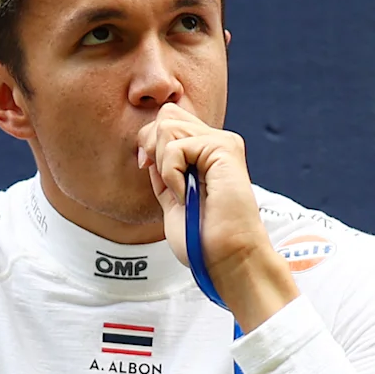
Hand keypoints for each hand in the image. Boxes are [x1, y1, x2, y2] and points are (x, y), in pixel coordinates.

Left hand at [137, 104, 295, 331]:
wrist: (226, 258)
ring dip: (164, 164)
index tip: (149, 170)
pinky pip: (176, 147)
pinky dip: (171, 175)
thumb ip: (163, 171)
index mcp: (203, 153)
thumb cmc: (202, 240)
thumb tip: (148, 146)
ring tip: (181, 191)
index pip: (167, 120)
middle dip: (152, 147)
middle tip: (167, 183)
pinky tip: (186, 195)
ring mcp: (221, 143)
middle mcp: (214, 143)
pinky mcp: (224, 148)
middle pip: (166, 115)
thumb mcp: (171, 199)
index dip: (150, 142)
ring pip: (167, 125)